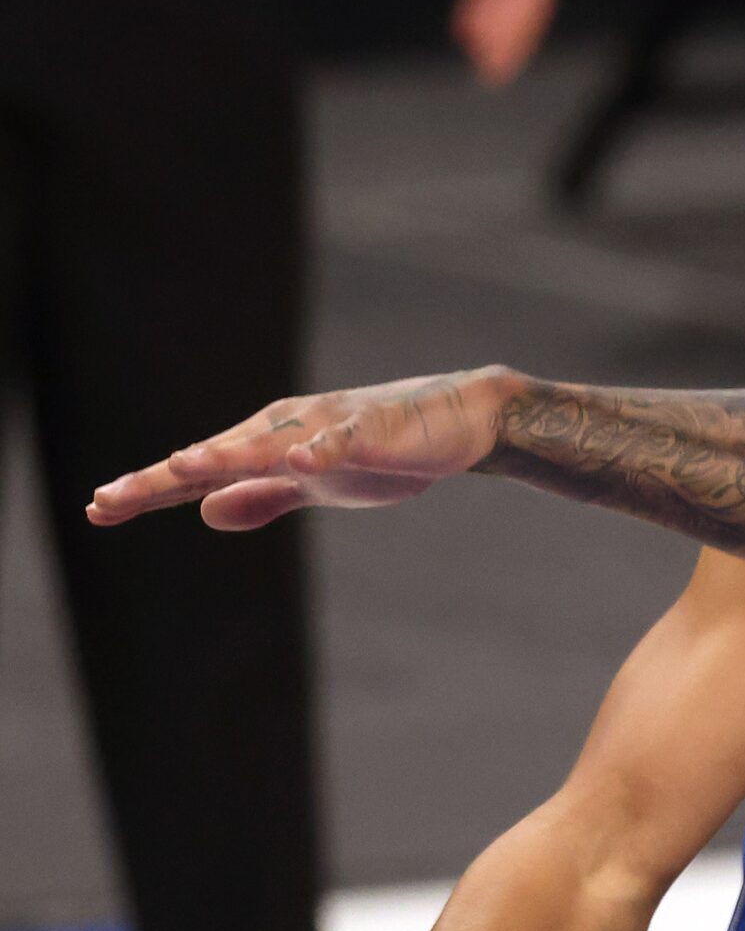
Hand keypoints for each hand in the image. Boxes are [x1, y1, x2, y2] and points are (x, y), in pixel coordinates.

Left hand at [85, 369, 522, 530]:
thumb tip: (203, 511)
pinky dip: (319, 447)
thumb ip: (262, 496)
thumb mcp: (318, 486)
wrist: (461, 419)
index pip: (199, 471)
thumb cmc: (389, 450)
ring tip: (184, 468)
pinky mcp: (374, 428)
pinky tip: (297, 459)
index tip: (97, 510)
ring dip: (224, 454)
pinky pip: (342, 439)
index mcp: (268, 444)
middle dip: (161, 477)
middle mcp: (285, 428)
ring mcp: (328, 425)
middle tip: (108, 499)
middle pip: (214, 455)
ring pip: (266, 443)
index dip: (148, 489)